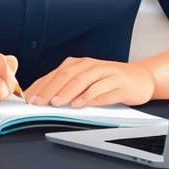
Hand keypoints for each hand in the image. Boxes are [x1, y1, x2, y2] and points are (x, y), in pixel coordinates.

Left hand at [23, 57, 155, 107]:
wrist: (139, 78)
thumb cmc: (108, 80)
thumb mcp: (86, 80)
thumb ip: (67, 86)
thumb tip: (42, 97)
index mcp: (79, 64)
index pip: (56, 74)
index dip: (41, 86)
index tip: (29, 98)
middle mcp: (91, 66)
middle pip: (67, 76)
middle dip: (50, 90)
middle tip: (39, 102)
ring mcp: (105, 73)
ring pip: (83, 81)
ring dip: (68, 93)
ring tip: (57, 103)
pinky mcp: (119, 83)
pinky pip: (102, 91)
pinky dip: (90, 98)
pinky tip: (81, 104)